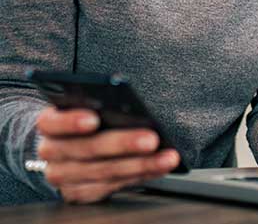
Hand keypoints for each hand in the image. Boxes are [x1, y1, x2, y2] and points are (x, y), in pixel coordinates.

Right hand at [35, 107, 179, 203]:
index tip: (94, 118)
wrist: (64, 146)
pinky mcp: (79, 193)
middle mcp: (51, 151)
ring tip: (167, 157)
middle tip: (152, 139)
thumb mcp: (85, 106)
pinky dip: (140, 175)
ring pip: (104, 171)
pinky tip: (159, 168)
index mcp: (49, 123)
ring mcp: (64, 175)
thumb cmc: (83, 119)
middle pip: (88, 149)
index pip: (53, 122)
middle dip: (123, 144)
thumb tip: (133, 108)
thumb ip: (102, 107)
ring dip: (141, 164)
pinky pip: (112, 186)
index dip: (71, 121)